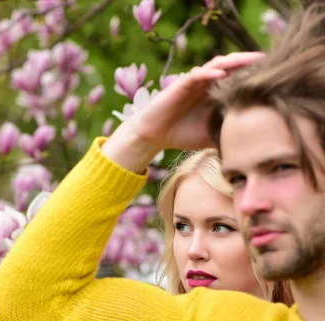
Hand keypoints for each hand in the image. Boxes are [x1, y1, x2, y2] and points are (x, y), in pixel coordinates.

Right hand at [103, 52, 263, 172]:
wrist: (155, 135)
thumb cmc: (183, 134)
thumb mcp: (212, 136)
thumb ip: (230, 134)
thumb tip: (253, 149)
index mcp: (217, 93)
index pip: (240, 79)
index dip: (256, 77)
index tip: (276, 78)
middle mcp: (208, 83)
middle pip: (234, 67)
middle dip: (251, 64)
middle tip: (271, 62)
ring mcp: (195, 81)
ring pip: (218, 65)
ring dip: (234, 62)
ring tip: (251, 61)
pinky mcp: (181, 83)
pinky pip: (197, 74)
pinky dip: (209, 73)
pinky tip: (221, 74)